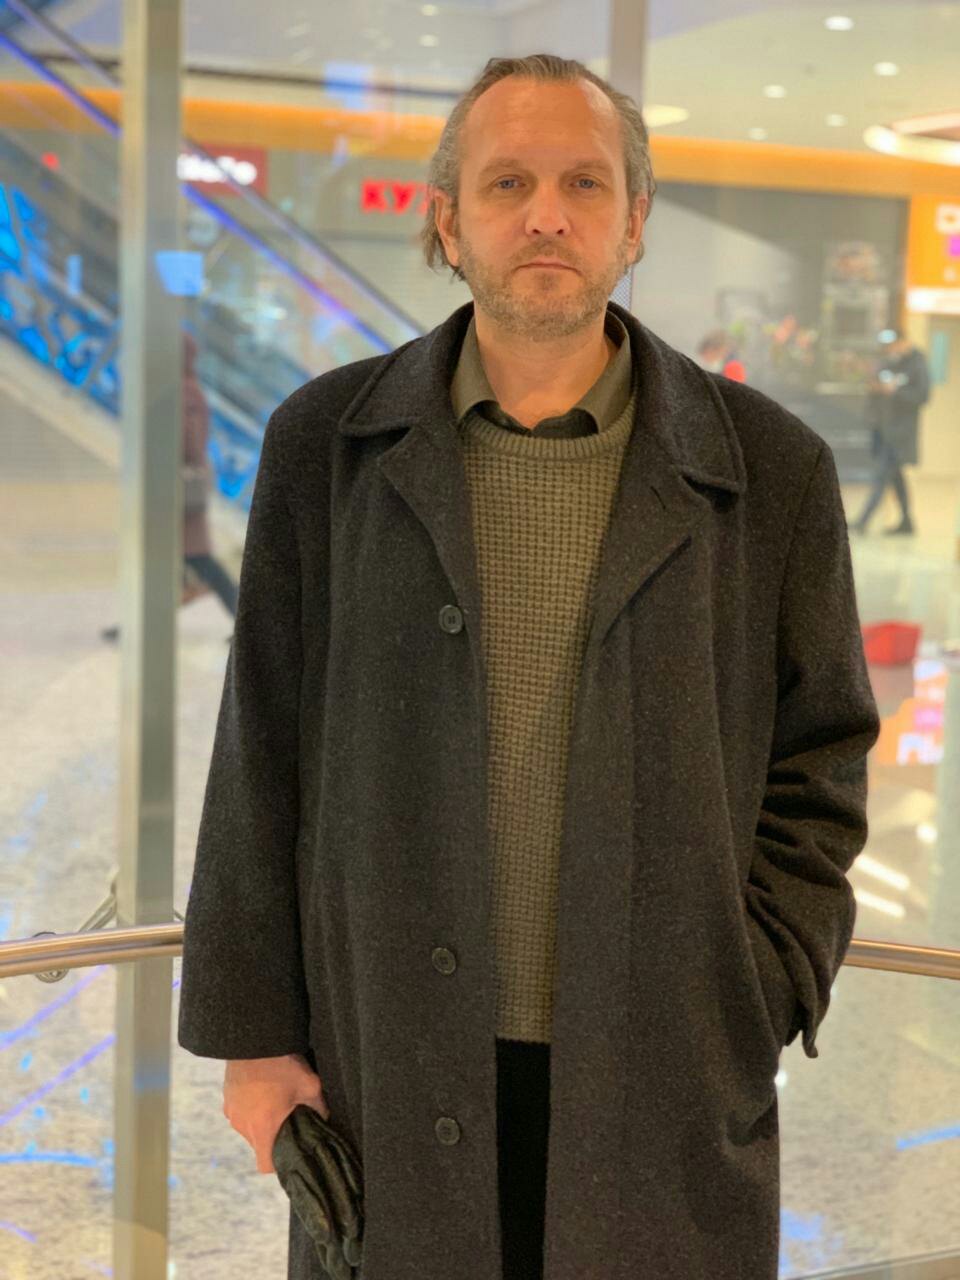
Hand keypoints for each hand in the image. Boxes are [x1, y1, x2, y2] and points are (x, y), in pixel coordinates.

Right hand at [223, 1053, 330, 1173]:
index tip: (289, 1152)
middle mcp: (242, 1126)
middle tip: (289, 1118)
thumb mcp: (310, 1086)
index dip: (278, 1164)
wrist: (253, 1040)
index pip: (265, 1165)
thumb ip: (319, 1109)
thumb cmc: (281, 1066)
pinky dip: (250, 1108)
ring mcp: (231, 1112)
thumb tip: (325, 1119)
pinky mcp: (226, 1098)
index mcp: (262, 1129)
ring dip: (260, 1120)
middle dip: (273, 1136)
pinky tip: (262, 1090)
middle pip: (258, 1145)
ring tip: (275, 1099)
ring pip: (248, 1128)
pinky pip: (240, 1112)